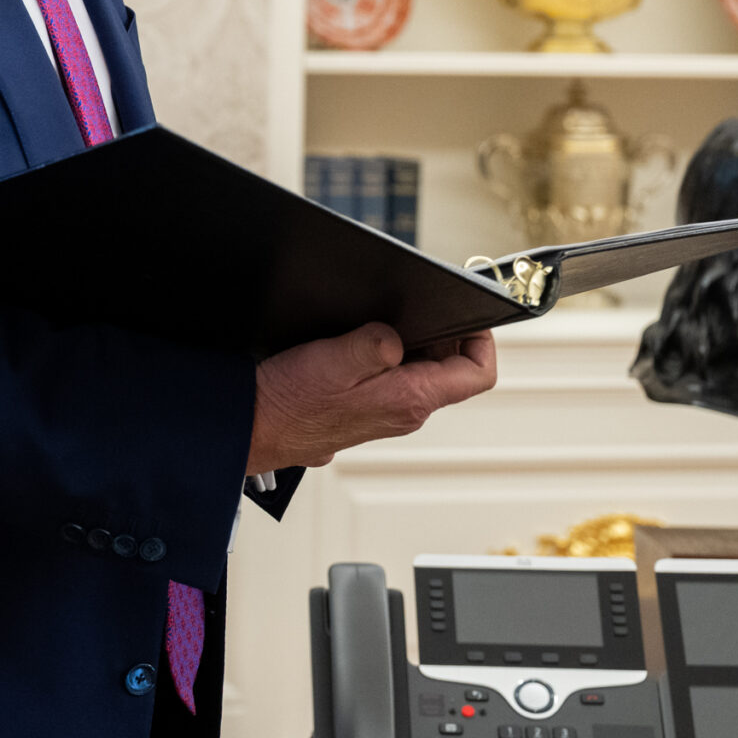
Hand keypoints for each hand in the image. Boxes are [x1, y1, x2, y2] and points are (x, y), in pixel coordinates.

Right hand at [245, 323, 495, 472]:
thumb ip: (375, 344)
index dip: (481, 340)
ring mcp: (387, 415)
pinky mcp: (366, 412)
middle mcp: (405, 413)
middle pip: (450, 371)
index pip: (477, 374)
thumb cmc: (290, 401)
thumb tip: (398, 335)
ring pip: (420, 375)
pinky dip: (387, 359)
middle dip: (441, 336)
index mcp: (409, 399)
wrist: (255, 427)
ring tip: (381, 323)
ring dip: (411, 346)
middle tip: (414, 309)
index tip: (466, 314)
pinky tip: (357, 346)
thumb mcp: (333, 359)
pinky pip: (393, 382)